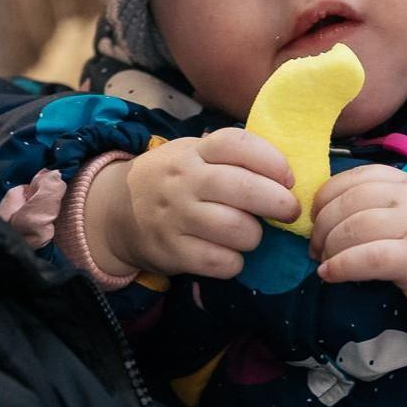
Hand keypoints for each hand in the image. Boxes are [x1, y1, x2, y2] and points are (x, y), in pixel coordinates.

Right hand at [85, 129, 300, 279]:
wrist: (115, 211)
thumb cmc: (172, 181)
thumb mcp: (193, 155)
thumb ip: (232, 159)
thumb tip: (288, 174)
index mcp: (194, 152)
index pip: (237, 144)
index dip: (272, 161)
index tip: (289, 178)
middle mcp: (183, 181)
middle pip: (244, 189)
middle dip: (279, 203)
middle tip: (290, 211)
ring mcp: (175, 217)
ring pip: (237, 229)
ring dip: (255, 236)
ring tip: (250, 234)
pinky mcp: (171, 251)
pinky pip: (221, 262)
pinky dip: (234, 262)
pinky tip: (230, 255)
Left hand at [310, 166, 406, 329]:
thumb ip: (391, 209)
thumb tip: (336, 214)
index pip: (363, 175)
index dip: (330, 193)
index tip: (317, 216)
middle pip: (353, 199)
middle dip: (324, 223)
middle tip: (316, 248)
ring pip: (357, 225)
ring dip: (329, 246)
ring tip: (323, 263)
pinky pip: (369, 256)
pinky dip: (342, 265)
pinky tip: (330, 275)